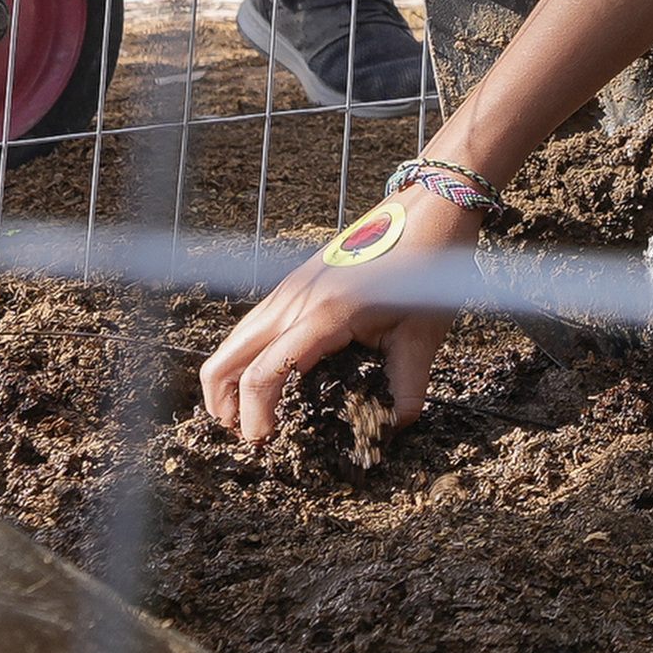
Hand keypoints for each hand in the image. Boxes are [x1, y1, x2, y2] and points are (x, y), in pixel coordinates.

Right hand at [199, 179, 468, 449]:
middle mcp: (294, 299)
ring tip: (250, 414)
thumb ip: (405, 390)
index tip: (265, 442)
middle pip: (227, 357)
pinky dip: (246, 355)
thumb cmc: (428, 270)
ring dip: (230, 378)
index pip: (263, 374)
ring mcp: (290, 287)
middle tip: (246, 435)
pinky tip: (269, 376)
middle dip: (223, 402)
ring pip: (236, 339)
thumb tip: (391, 431)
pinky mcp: (295, 282)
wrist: (429, 210)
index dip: (255, 416)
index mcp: (323, 314)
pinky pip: (255, 323)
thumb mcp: (423, 338)